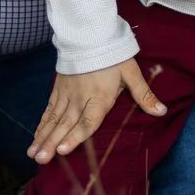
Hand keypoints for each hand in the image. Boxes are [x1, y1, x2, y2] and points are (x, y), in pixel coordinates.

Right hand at [28, 60, 165, 164]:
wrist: (90, 34)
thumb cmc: (113, 56)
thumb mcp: (131, 73)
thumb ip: (144, 95)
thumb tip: (162, 111)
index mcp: (99, 97)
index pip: (87, 121)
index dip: (75, 137)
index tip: (63, 151)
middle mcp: (79, 99)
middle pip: (65, 124)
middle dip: (51, 143)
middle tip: (41, 160)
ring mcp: (66, 95)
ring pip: (53, 119)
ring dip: (42, 137)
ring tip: (33, 154)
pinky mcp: (58, 90)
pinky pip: (48, 110)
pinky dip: (41, 125)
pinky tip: (35, 138)